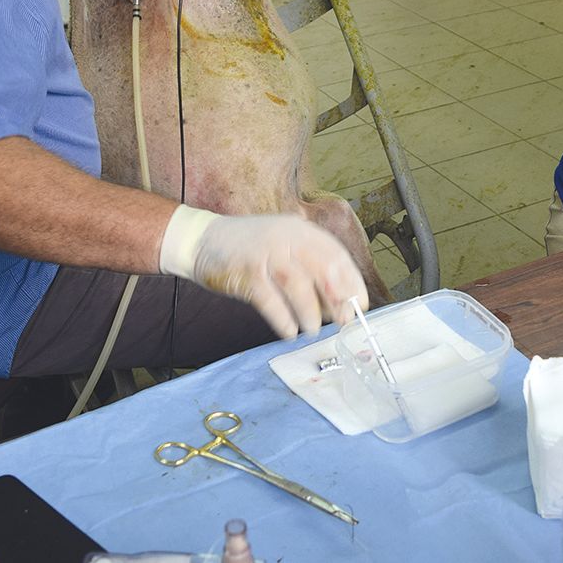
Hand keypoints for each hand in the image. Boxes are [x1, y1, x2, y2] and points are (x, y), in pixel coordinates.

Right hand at [160, 205, 367, 337]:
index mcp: (300, 231)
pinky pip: (270, 300)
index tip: (359, 303)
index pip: (335, 254)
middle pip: (321, 267)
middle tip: (343, 321)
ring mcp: (265, 254)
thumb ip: (309, 266)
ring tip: (313, 329)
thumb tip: (338, 301)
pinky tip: (290, 332)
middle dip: (337, 298)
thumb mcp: (284, 245)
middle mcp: (285, 238)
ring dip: (310, 312)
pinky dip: (283, 319)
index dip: (351, 281)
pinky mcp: (246, 273)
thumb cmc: (250, 248)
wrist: (202, 240)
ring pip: (297, 284)